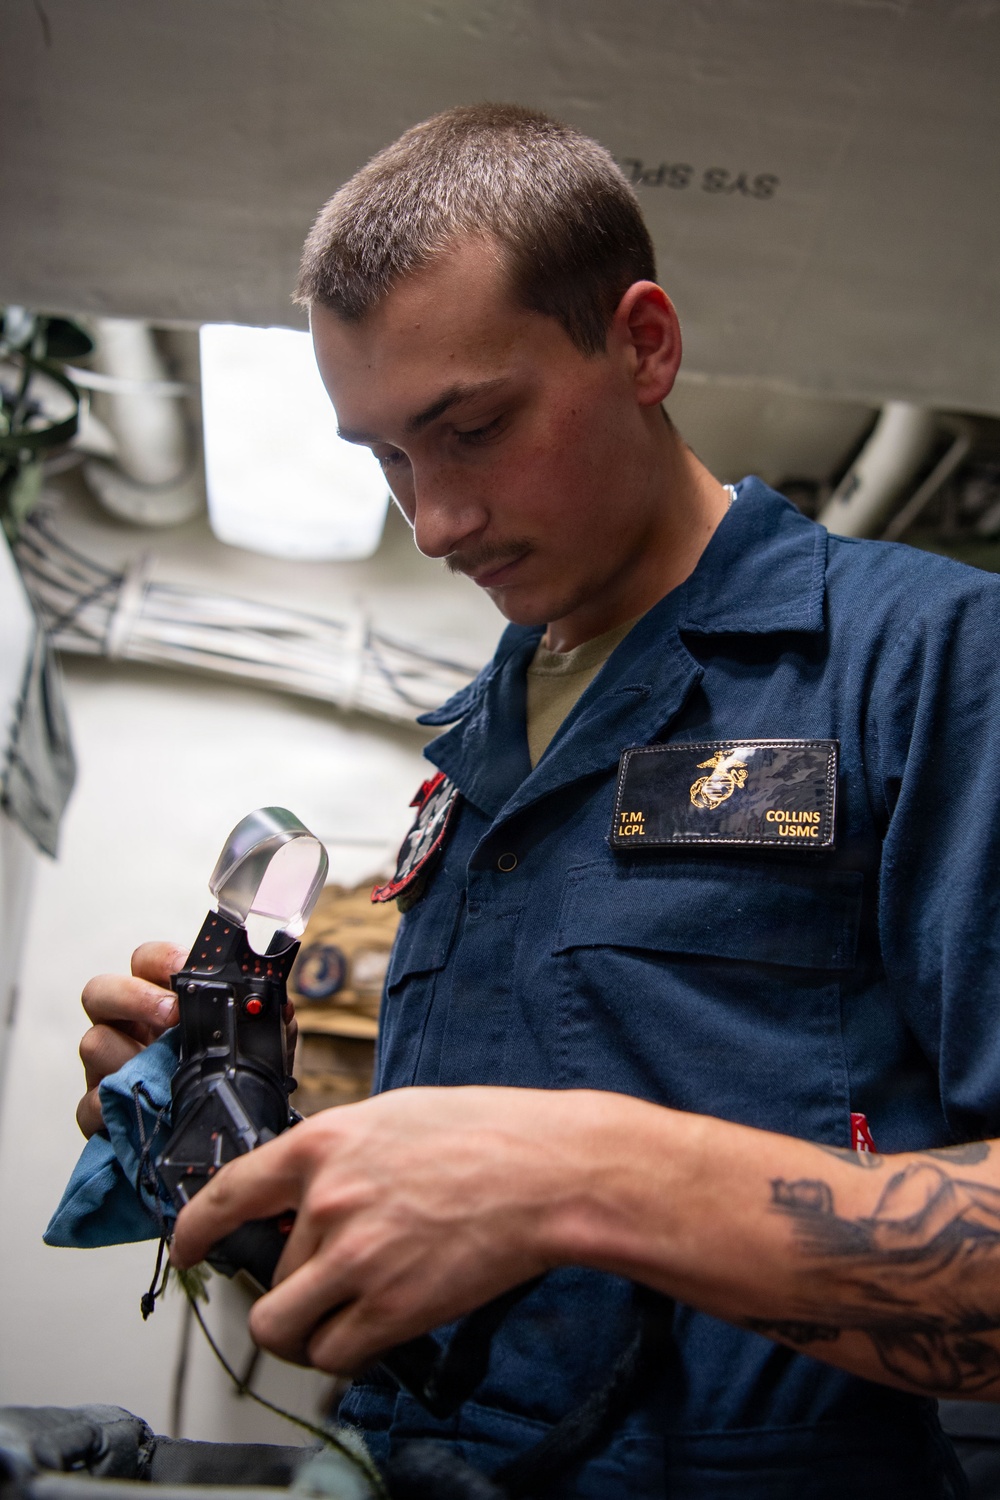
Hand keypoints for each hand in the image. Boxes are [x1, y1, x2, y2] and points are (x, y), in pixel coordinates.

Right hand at [77, 940, 298, 1138]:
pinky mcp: (100, 1110)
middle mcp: (128, 1026)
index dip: (161, 960)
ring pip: (93, 1042)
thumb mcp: (256, 1050)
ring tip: (160, 1068)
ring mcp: (108, 1066)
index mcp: (162, 1001)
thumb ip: (268, 1026)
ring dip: (126, 1052)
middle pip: (101, 991)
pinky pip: (89, 1102)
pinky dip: (113, 1104)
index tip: (185, 970)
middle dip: (134, 996)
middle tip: (171, 1013)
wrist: (216, 1136)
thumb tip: (281, 1009)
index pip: (146, 961)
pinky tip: (141, 1108)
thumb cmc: (227, 1081)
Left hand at [170, 1085, 587, 1374]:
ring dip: (308, 1329)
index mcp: (323, 1145)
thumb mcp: (392, 1116)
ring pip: (284, 1327)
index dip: (194, 1231)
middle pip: (270, 1274)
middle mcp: (327, 1202)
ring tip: (343, 1317)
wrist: (546, 1171)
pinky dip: (344, 1353)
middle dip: (297, 1285)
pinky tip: (374, 1332)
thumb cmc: (485, 1134)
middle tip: (337, 1281)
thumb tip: (310, 1194)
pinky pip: (333, 1355)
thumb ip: (340, 1155)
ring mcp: (355, 1258)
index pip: (228, 1194)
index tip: (187, 1250)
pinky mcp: (390, 1308)